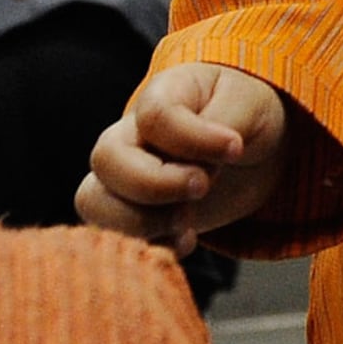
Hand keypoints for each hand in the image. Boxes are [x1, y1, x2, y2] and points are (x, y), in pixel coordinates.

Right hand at [76, 62, 288, 254]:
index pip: (154, 116)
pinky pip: (112, 237)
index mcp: (162, 96)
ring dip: (143, 223)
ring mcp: (124, 177)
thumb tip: (221, 149)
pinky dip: (150, 247)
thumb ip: (227, 120)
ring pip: (94, 202)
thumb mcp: (248, 104)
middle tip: (202, 188)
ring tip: (187, 222)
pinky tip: (185, 238)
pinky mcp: (132, 214)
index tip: (235, 148)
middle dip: (156, 185)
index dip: (193, 139)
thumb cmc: (243, 114)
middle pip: (106, 158)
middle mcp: (131, 136)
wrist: (247, 149)